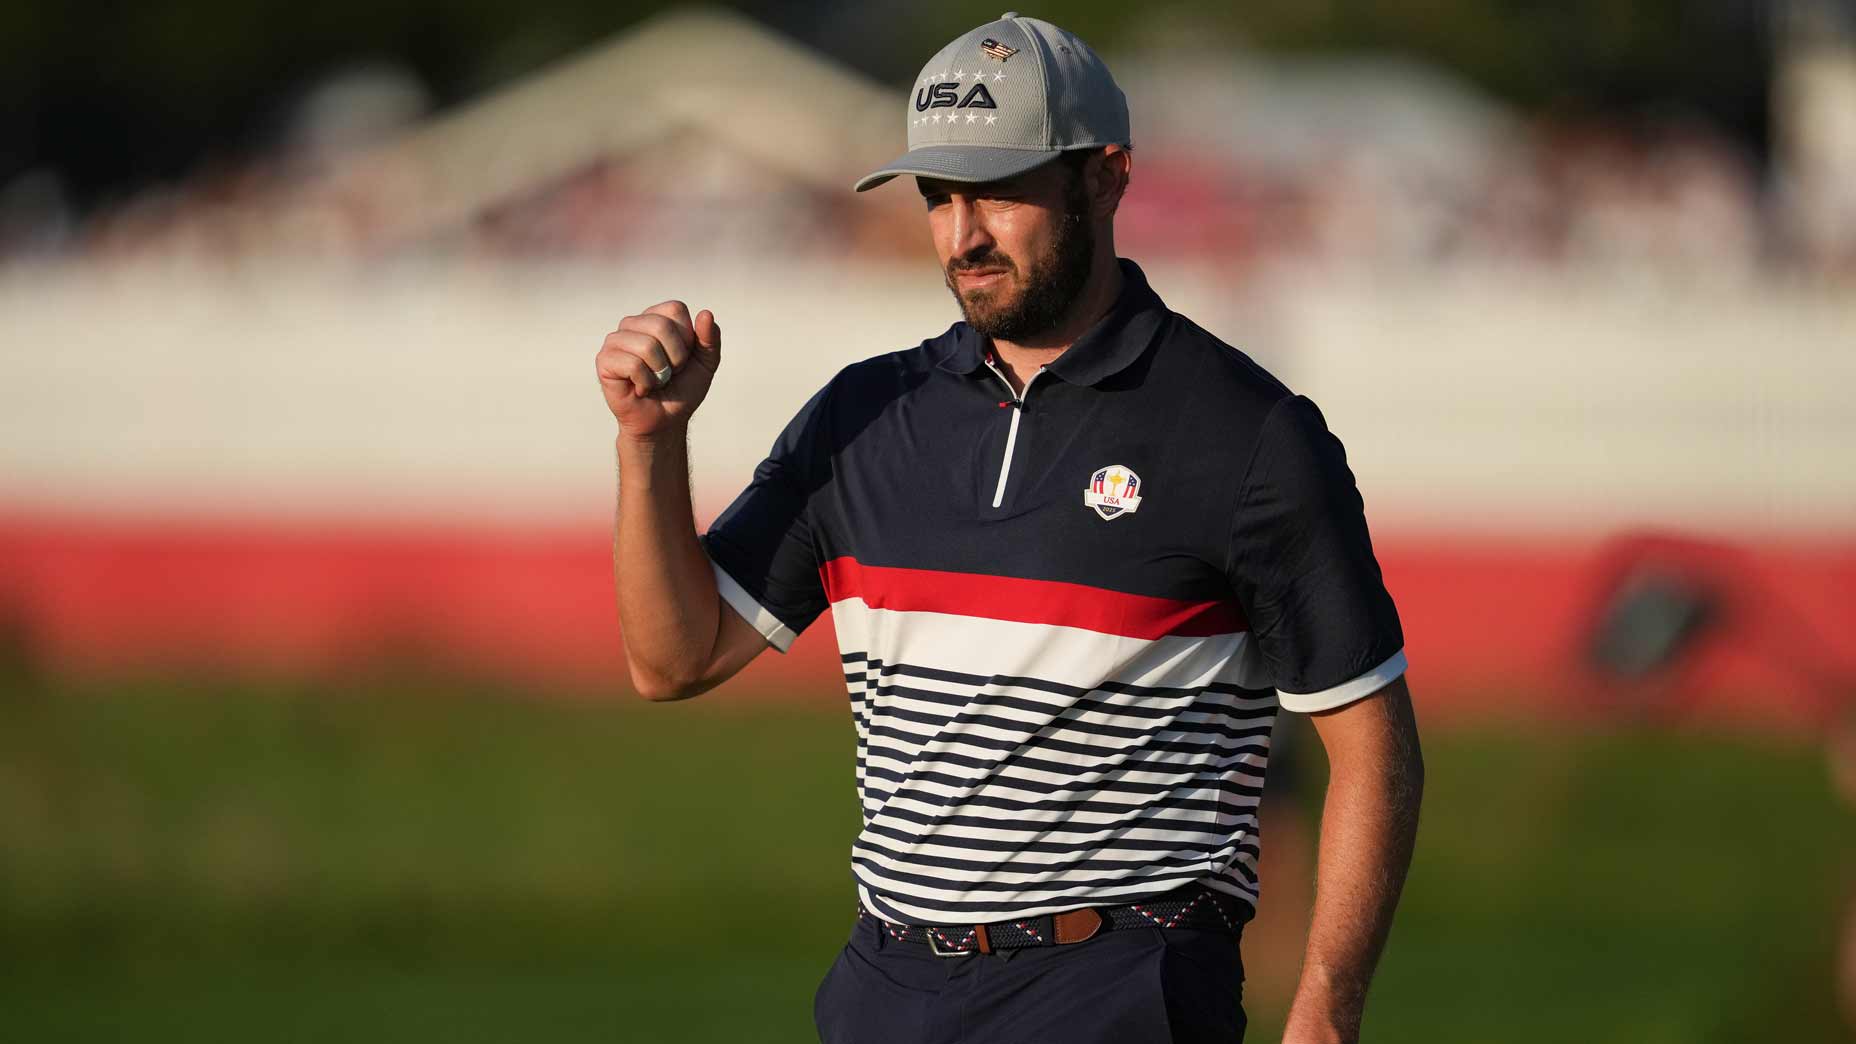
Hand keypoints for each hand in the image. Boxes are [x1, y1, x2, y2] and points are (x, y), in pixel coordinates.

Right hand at [595, 300, 721, 438]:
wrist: (664, 421)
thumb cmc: (682, 389)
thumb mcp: (706, 363)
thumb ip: (710, 339)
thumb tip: (706, 313)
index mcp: (656, 317)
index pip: (675, 309)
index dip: (687, 338)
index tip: (682, 358)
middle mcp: (632, 323)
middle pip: (661, 326)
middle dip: (675, 358)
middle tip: (668, 373)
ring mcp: (615, 340)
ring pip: (647, 346)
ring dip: (660, 372)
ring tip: (654, 381)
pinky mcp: (605, 360)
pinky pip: (633, 365)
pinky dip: (645, 383)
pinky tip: (640, 389)